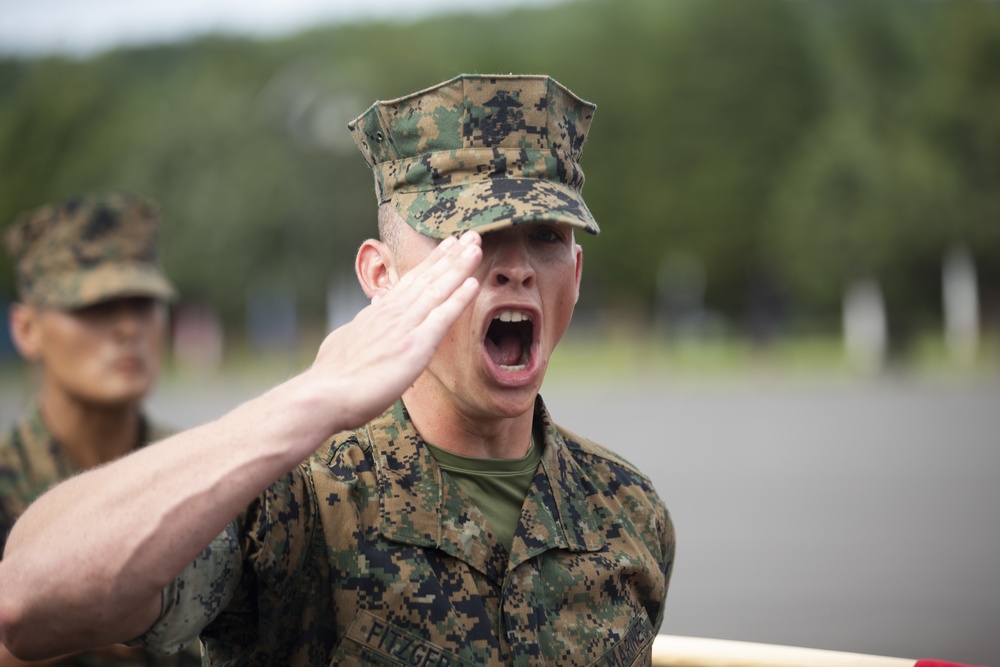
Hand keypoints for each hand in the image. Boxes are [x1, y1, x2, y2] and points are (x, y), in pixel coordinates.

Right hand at [311, 231, 481, 430]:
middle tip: (472, 235)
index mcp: (378, 313)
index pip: (411, 281)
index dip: (432, 263)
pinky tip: (473, 283)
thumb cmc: (331, 376)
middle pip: (427, 277)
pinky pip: (441, 317)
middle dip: (451, 255)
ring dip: (459, 266)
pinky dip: (458, 299)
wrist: (322, 395)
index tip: (448, 246)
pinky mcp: (413, 346)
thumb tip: (373, 307)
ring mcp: (403, 327)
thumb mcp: (347, 339)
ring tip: (476, 245)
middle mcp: (393, 314)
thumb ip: (364, 322)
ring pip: (437, 289)